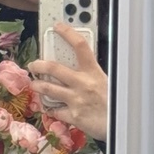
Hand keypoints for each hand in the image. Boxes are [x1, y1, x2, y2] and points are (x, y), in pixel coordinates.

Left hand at [28, 25, 108, 139]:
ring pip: (48, 89)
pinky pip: (55, 111)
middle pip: (54, 68)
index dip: (67, 33)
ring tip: (34, 85)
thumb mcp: (106, 82)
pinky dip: (51, 109)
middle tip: (33, 65)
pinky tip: (51, 108)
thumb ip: (91, 74)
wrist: (119, 126)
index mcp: (93, 72)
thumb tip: (76, 66)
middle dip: (39, 65)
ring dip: (37, 86)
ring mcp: (76, 100)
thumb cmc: (115, 103)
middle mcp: (82, 84)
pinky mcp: (72, 116)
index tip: (58, 27)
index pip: (80, 46)